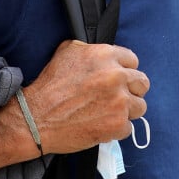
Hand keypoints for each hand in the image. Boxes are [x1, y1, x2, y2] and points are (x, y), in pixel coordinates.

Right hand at [24, 40, 149, 154]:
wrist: (36, 118)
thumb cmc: (49, 85)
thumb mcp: (67, 51)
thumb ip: (91, 49)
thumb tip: (105, 55)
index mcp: (105, 55)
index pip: (133, 60)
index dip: (124, 70)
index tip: (118, 79)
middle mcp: (116, 76)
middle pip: (142, 83)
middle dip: (131, 90)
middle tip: (117, 96)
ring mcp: (119, 102)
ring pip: (140, 106)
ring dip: (127, 110)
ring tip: (108, 112)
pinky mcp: (117, 125)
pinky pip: (128, 128)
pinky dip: (116, 128)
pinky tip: (100, 124)